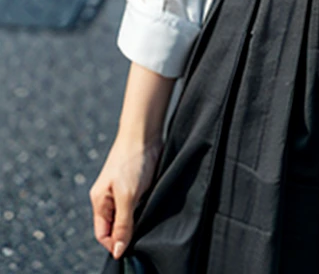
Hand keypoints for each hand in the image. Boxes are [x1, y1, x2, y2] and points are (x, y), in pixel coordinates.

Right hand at [89, 133, 162, 258]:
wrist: (144, 133)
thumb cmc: (131, 161)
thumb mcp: (127, 196)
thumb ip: (122, 224)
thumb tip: (117, 251)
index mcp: (100, 202)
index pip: (103, 234)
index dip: (114, 244)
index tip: (130, 249)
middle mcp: (109, 199)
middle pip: (115, 227)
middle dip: (126, 235)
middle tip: (142, 235)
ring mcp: (123, 192)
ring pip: (128, 217)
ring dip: (137, 222)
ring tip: (148, 220)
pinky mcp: (137, 186)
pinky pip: (138, 205)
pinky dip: (145, 210)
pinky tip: (153, 208)